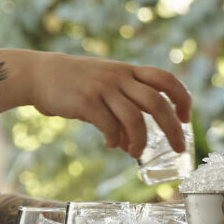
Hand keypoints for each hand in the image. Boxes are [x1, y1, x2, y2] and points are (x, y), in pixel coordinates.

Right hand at [28, 54, 191, 157]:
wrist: (38, 74)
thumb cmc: (74, 83)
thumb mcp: (104, 83)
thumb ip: (122, 106)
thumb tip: (131, 143)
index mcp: (128, 71)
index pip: (166, 79)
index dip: (182, 97)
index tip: (185, 118)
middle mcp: (119, 77)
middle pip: (157, 102)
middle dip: (173, 128)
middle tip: (178, 148)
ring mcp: (103, 88)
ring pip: (135, 118)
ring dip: (141, 141)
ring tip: (136, 153)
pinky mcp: (86, 102)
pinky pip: (109, 126)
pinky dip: (114, 140)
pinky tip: (110, 145)